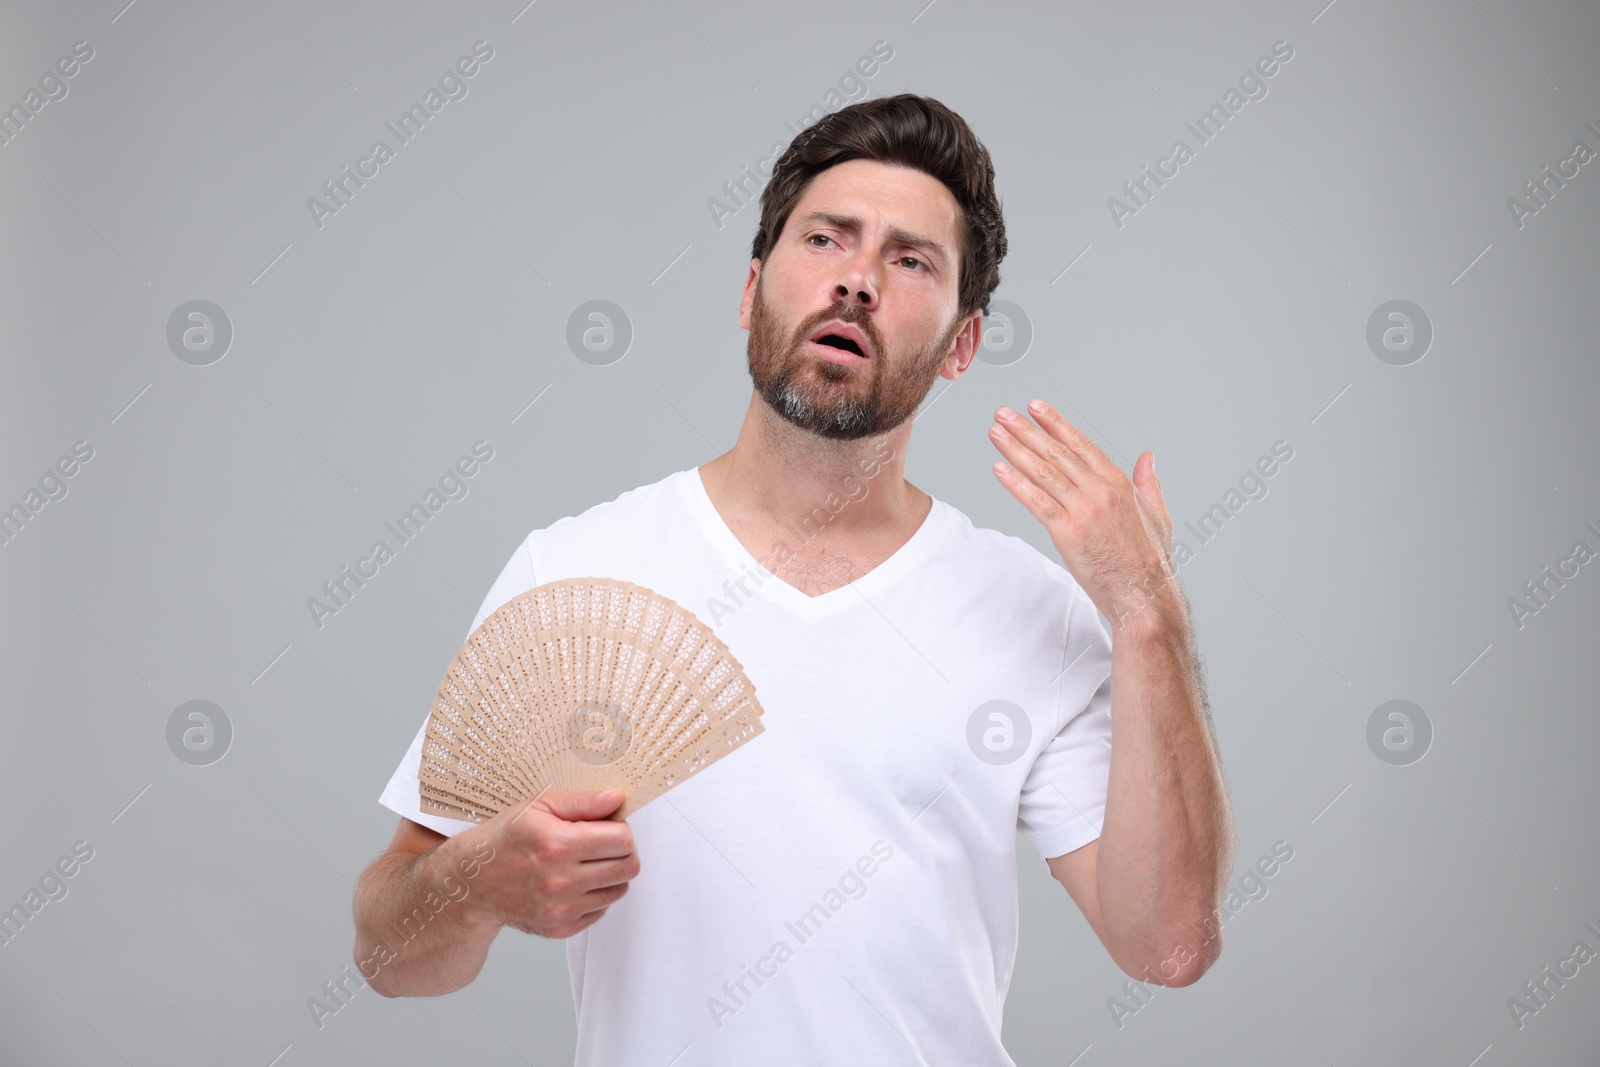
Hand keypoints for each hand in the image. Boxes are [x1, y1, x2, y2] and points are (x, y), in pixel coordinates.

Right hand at [460, 789, 639, 939]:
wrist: (474, 882)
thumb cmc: (505, 840)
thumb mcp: (539, 806)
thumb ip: (583, 802)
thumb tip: (617, 798)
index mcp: (558, 846)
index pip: (622, 840)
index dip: (620, 829)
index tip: (607, 827)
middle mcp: (560, 881)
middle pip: (628, 867)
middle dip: (622, 852)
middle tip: (602, 844)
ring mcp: (561, 909)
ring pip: (619, 890)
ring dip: (611, 875)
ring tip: (586, 864)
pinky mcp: (561, 928)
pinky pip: (602, 910)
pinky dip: (595, 896)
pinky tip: (574, 884)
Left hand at [988, 398, 1182, 633]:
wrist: (1144, 595)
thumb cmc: (1150, 561)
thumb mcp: (1158, 514)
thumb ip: (1149, 482)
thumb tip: (1148, 457)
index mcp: (1119, 483)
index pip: (1081, 445)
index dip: (1055, 424)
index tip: (1036, 407)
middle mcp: (1100, 492)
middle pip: (1057, 453)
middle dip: (1027, 430)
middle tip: (1004, 413)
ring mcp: (1084, 511)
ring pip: (1043, 472)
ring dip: (1016, 449)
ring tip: (996, 432)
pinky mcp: (1068, 533)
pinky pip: (1037, 502)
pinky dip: (1016, 484)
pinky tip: (999, 469)